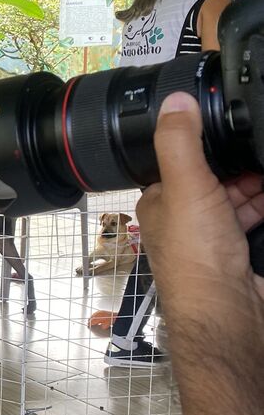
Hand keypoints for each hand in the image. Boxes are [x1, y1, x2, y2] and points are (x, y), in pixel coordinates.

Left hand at [137, 92, 263, 331]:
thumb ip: (180, 143)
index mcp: (160, 202)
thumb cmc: (196, 258)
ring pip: (238, 200)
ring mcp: (213, 240)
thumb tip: (173, 101)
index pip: (182, 161)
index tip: (235, 126)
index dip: (208, 145)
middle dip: (241, 165)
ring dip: (257, 186)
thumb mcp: (186, 186)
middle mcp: (183, 220)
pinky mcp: (239, 256)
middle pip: (216, 179)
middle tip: (261, 148)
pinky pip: (255, 221)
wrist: (227, 313)